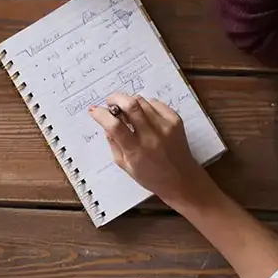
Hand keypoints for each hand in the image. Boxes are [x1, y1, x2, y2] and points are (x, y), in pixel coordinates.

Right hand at [90, 93, 205, 207]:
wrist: (182, 179)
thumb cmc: (150, 176)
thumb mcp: (125, 166)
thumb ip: (113, 143)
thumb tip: (105, 122)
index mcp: (137, 152)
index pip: (115, 126)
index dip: (101, 114)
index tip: (94, 110)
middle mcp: (152, 137)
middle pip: (131, 105)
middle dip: (115, 98)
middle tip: (111, 103)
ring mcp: (165, 126)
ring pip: (142, 101)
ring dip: (129, 102)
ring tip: (127, 111)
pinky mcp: (175, 119)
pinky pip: (154, 102)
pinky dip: (144, 105)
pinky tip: (143, 115)